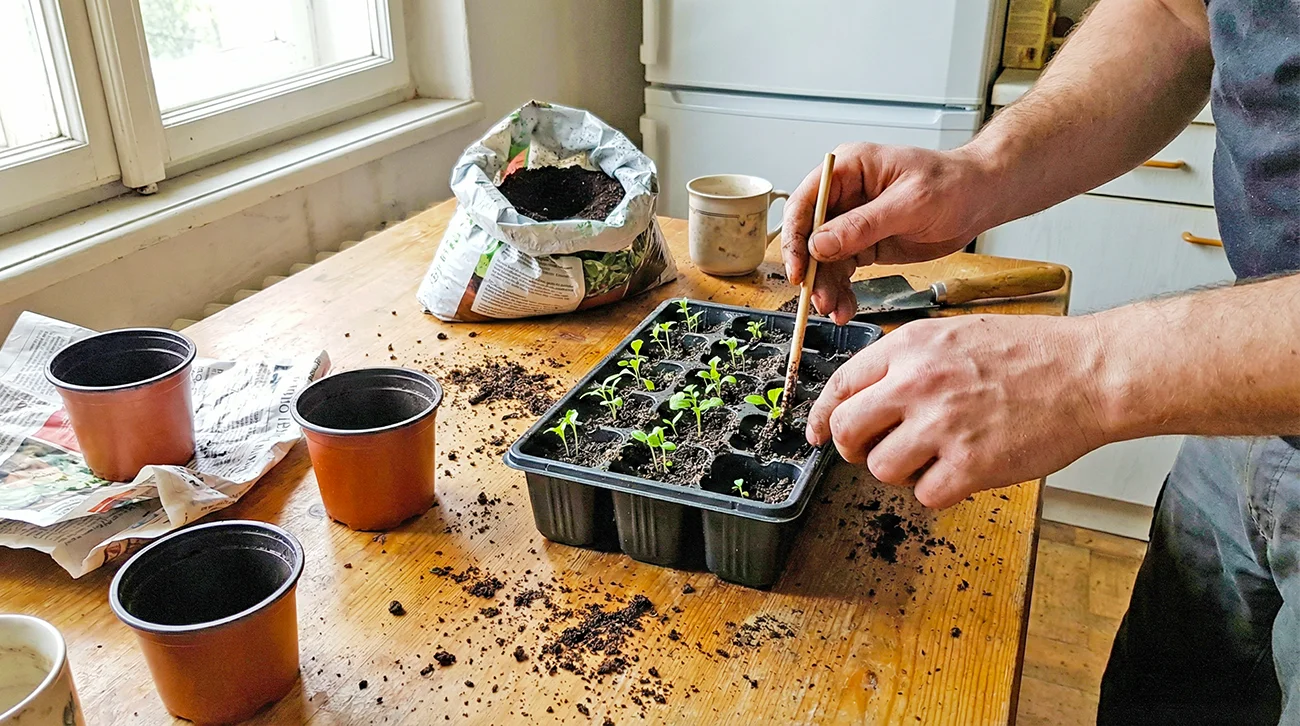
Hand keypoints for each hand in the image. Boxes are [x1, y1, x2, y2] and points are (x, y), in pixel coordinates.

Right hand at [781, 143, 1001, 323]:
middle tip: (819, 299)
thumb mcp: (910, 203)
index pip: (806, 202)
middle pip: (809, 235)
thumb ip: (863, 225)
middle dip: (812, 270)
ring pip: (823, 259)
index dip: (795, 236)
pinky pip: (842, 270)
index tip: (798, 268)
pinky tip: (845, 307)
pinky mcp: (863, 243)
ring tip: (835, 310)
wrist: (979, 199)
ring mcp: (852, 220)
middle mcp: (844, 194)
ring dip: (827, 287)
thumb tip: (819, 244)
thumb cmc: (953, 184)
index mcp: (849, 169)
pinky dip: (842, 291)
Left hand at [806, 314, 1113, 507]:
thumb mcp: (955, 333)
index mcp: (910, 346)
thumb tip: (867, 395)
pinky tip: (961, 471)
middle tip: (875, 450)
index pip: (841, 385)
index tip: (816, 434)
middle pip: (846, 431)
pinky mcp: (970, 464)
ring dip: (901, 470)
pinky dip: (939, 491)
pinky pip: (925, 494)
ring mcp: (942, 425)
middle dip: (854, 448)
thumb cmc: (1030, 353)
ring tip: (933, 456)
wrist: (1089, 372)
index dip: (822, 416)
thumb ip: (908, 361)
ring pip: (881, 468)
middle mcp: (917, 383)